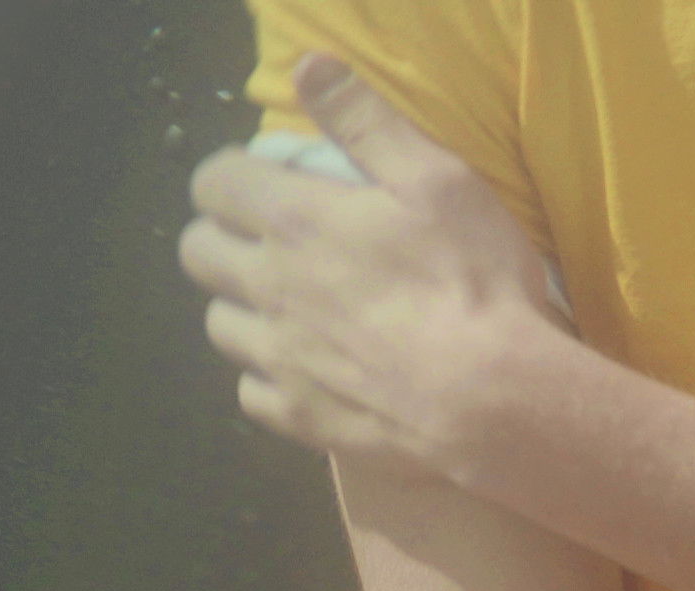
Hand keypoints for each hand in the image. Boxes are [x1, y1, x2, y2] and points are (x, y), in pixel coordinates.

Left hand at [177, 55, 560, 478]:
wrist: (496, 399)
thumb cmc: (474, 282)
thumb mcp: (439, 181)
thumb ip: (367, 122)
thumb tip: (310, 69)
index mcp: (293, 222)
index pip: (214, 183)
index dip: (230, 176)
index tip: (262, 182)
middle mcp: (268, 287)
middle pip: (198, 255)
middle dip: (222, 240)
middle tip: (269, 244)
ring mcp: (278, 357)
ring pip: (220, 325)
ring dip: (245, 310)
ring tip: (291, 311)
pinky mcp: (299, 416)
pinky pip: (253, 393)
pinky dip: (271, 379)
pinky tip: (310, 372)